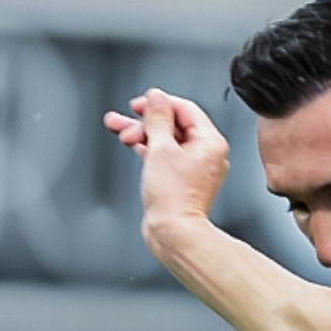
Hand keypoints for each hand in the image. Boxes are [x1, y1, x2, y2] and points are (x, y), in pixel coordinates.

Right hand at [101, 88, 230, 249]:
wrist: (174, 233)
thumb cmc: (173, 199)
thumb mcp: (160, 148)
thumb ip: (157, 118)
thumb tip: (156, 97)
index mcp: (211, 142)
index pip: (185, 109)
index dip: (159, 103)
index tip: (139, 104)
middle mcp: (208, 154)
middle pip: (174, 124)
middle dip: (145, 122)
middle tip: (124, 121)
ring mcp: (197, 168)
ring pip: (167, 140)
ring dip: (143, 134)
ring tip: (118, 130)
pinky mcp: (184, 180)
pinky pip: (167, 156)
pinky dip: (149, 149)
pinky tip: (133, 144)